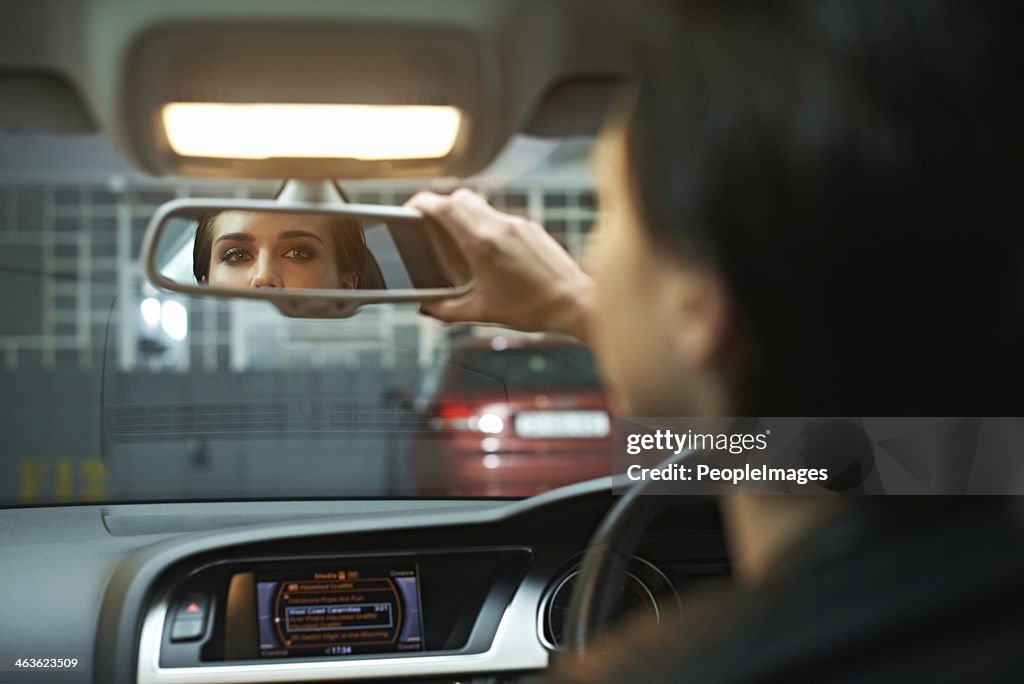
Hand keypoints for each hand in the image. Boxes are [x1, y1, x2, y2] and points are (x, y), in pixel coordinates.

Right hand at [406, 188, 594, 340]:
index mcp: (482, 243)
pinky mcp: (531, 227)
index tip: (409, 210)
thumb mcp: (482, 312)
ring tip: (457, 239)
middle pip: (459, 198)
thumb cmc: (532, 308)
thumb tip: (427, 308)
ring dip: (463, 214)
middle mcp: (499, 226)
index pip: (443, 206)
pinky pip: (499, 217)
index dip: (421, 203)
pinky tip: (487, 250)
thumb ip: (447, 310)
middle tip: (429, 225)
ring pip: (480, 205)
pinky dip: (485, 224)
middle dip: (439, 206)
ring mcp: (517, 224)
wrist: (573, 303)